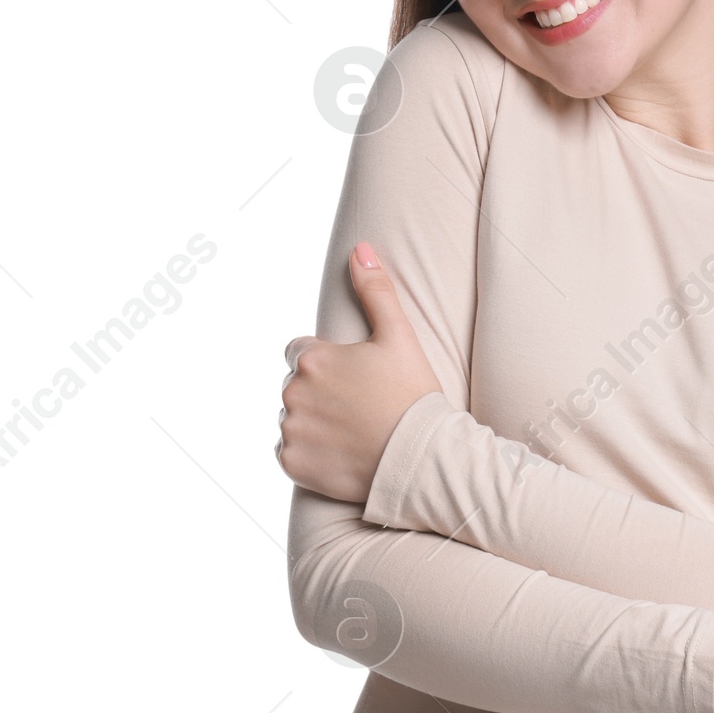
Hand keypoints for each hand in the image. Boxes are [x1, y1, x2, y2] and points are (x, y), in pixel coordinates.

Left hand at [276, 241, 442, 502]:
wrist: (422, 459)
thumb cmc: (413, 396)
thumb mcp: (399, 337)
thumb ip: (375, 291)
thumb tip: (359, 249)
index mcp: (313, 359)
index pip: (301, 352)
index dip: (329, 363)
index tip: (356, 378)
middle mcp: (293, 392)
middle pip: (297, 386)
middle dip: (320, 393)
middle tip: (360, 407)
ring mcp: (291, 431)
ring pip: (294, 419)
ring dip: (314, 422)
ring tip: (353, 432)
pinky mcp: (293, 464)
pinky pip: (291, 453)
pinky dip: (310, 454)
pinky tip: (341, 453)